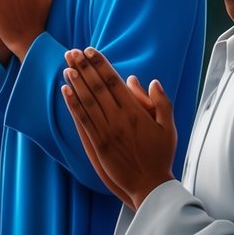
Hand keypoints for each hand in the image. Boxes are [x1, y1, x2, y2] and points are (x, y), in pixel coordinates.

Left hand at [61, 47, 176, 209]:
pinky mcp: (98, 143)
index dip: (101, 64)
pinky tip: (65, 91)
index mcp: (136, 112)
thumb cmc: (161, 155)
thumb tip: (151, 81)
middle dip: (84, 68)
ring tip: (66, 66)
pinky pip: (82, 119)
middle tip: (72, 52)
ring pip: (88, 101)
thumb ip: (161, 102)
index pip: (114, 81)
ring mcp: (106, 131)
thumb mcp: (168, 127)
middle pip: (97, 87)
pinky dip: (73, 104)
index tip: (90, 51)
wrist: (150, 183)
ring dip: (76, 82)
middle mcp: (119, 118)